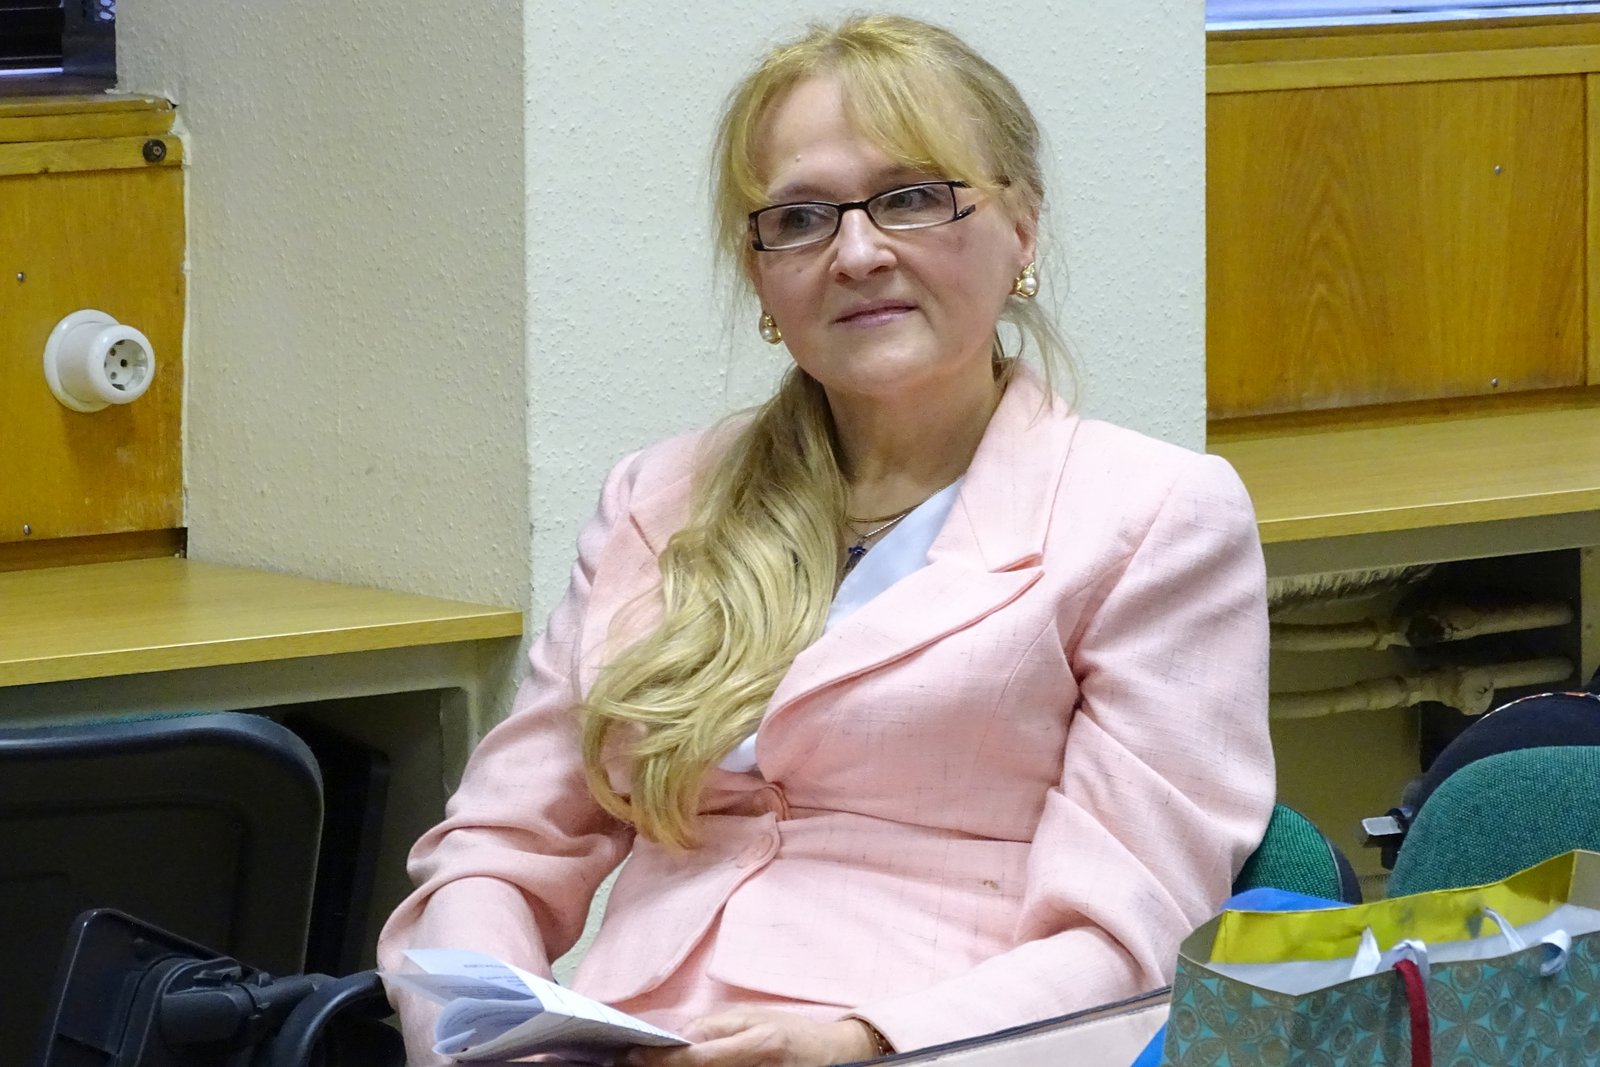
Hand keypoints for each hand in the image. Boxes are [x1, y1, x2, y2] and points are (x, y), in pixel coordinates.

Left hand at [622, 1008, 879, 1066]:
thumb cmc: (795, 1032)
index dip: (660, 1060)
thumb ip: (718, 1027)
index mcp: (758, 1044)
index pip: (697, 1059)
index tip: (632, 1055)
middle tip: (632, 1063)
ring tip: (651, 1066)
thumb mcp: (757, 1017)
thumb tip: (680, 1038)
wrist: (837, 1056)